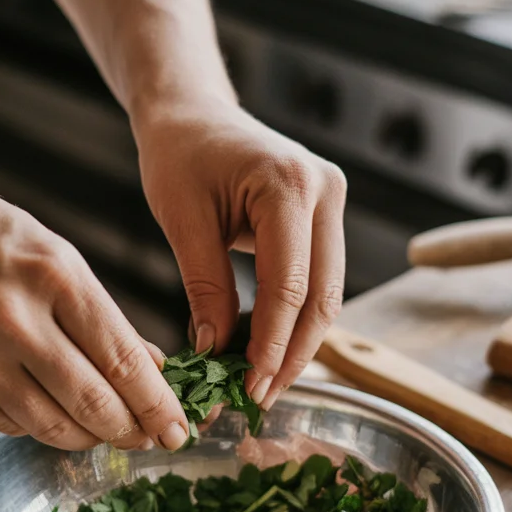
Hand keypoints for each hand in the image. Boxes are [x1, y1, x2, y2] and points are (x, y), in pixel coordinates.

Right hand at [0, 167, 190, 451]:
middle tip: (151, 438)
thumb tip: (150, 366)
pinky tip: (51, 414)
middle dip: (132, 430)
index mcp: (53, 275)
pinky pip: (4, 424)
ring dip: (87, 437)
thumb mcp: (51, 251)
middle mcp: (13, 319)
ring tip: (105, 431)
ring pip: (50, 427)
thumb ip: (100, 313)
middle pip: (93, 404)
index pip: (124, 360)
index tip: (180, 427)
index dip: (159, 404)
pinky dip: (37, 426)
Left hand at [137, 104, 346, 410]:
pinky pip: (318, 278)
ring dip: (298, 342)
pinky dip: (295, 317)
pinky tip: (269, 348)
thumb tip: (217, 353)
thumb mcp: (183, 221)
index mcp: (288, 185)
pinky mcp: (326, 215)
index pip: (288, 285)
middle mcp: (325, 189)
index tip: (249, 388)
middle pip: (322, 296)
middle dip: (292, 354)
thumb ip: (205, 288)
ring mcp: (333, 200)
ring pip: (327, 293)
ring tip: (264, 382)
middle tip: (259, 397)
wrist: (193, 113)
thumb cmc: (178, 155)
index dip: (271, 344)